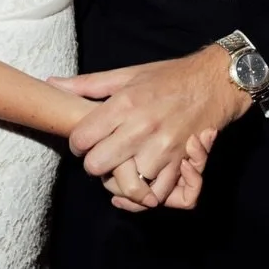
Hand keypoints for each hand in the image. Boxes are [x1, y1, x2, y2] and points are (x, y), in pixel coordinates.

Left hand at [51, 46, 249, 196]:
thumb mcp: (127, 74)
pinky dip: (147, 194)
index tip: (84, 141)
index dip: (77, 144)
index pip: (81, 139)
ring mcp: (162, 148)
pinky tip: (142, 181)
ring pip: (126, 184)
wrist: (215, 82)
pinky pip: (157, 193)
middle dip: (94, 165)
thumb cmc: (170, 77)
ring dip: (119, 183)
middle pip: (97, 166)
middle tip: (101, 156)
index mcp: (124, 104)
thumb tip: (52, 83)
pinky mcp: (181, 162)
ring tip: (120, 171)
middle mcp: (141, 128)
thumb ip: (88, 84)